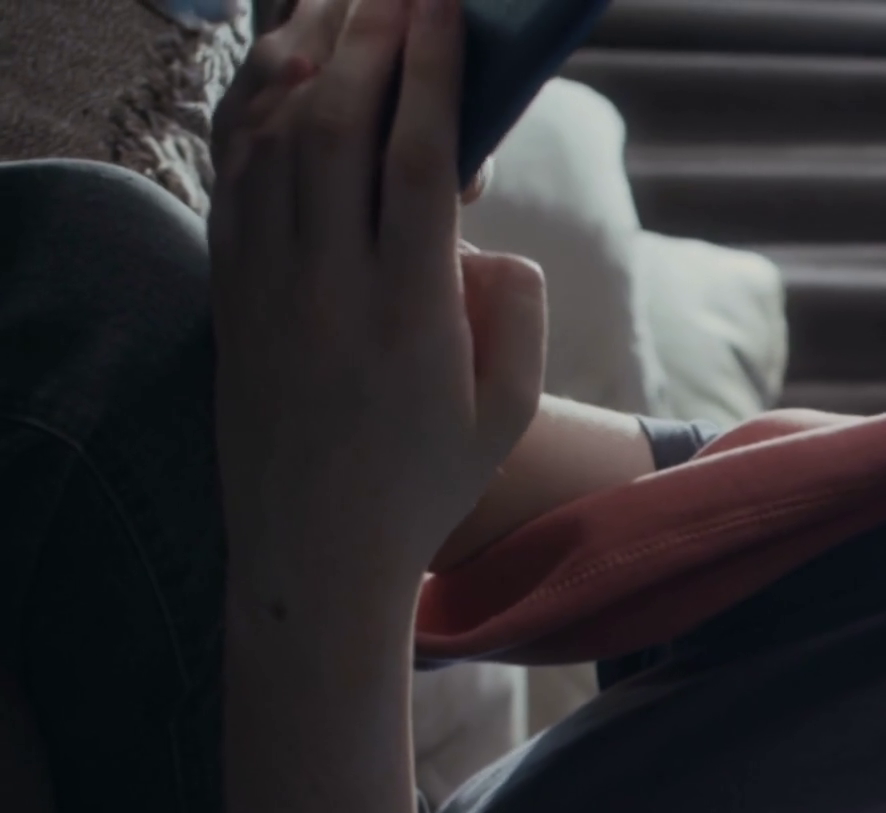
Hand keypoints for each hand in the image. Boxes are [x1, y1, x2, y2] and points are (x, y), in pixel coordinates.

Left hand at [209, 0, 543, 588]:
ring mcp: (266, 284)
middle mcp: (327, 288)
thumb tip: (483, 234)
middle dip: (374, 36)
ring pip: (276, 138)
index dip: (431, 72)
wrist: (314, 547)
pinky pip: (236, 172)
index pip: (413, 163)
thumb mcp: (510, 410)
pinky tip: (285, 61)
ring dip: (311, 51)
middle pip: (338, 127)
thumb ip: (517, 307)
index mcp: (409, 317)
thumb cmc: (427, 478)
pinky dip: (258, 103)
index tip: (447, 7)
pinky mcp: (230, 288)